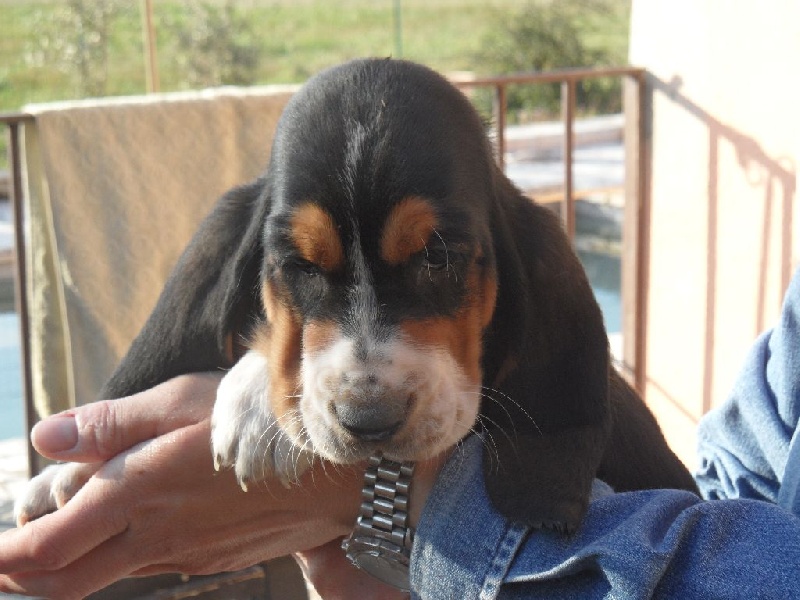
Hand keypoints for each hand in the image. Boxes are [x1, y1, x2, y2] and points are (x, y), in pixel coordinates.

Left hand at [0, 373, 366, 598]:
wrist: (341, 472)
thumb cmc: (263, 422)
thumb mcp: (186, 400)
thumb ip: (111, 422)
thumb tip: (45, 437)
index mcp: (139, 493)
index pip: (43, 551)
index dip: (0, 560)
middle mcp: (155, 537)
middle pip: (63, 582)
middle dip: (20, 576)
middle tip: (3, 557)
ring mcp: (186, 555)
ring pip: (106, 573)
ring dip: (72, 558)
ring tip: (68, 520)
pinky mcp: (211, 559)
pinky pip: (152, 563)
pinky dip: (123, 550)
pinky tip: (143, 515)